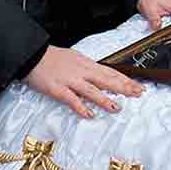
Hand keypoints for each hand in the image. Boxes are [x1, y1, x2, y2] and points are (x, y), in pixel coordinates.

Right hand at [24, 45, 142, 117]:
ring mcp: (69, 80)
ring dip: (104, 99)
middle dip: (123, 87)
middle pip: (105, 79)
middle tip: (137, 94)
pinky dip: (80, 106)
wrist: (32, 55)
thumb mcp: (75, 58)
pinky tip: (89, 114)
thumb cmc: (53, 58)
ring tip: (117, 107)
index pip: (110, 72)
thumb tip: (102, 77)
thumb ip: (88, 68)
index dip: (125, 80)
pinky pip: (71, 99)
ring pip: (90, 90)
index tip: (138, 86)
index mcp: (86, 63)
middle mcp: (81, 71)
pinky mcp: (57, 88)